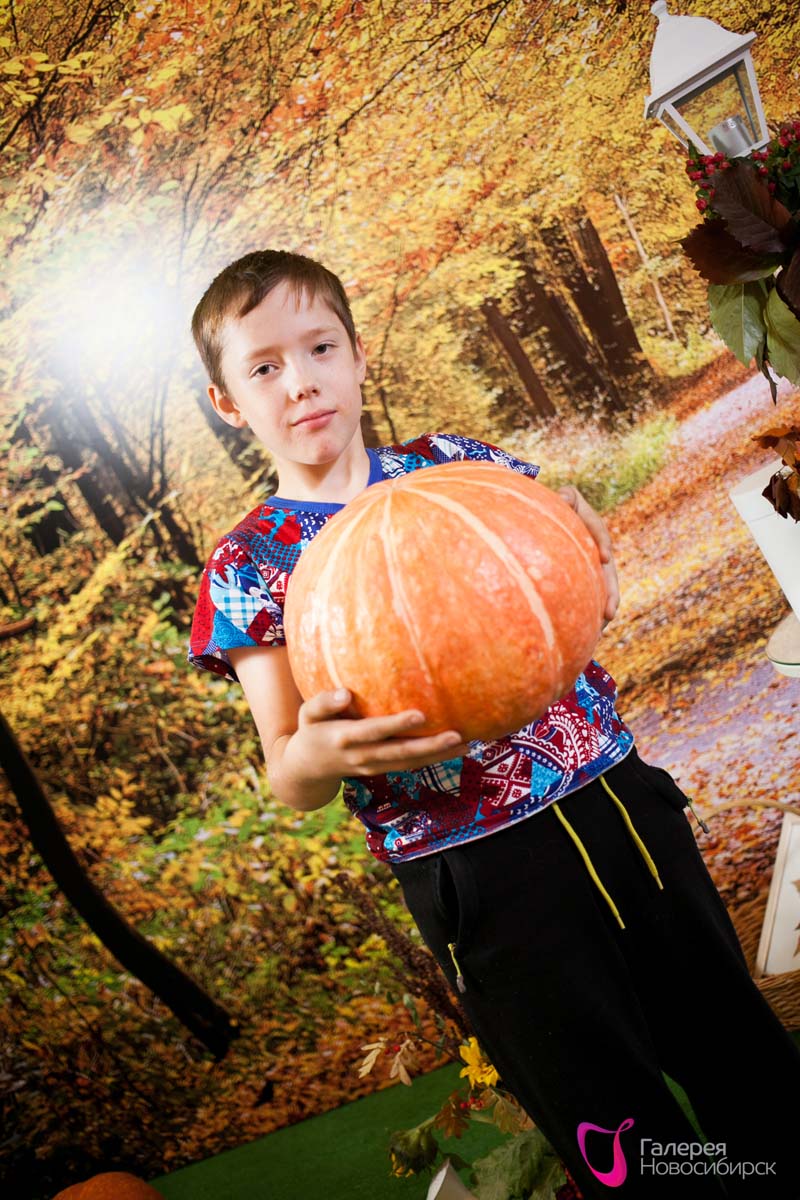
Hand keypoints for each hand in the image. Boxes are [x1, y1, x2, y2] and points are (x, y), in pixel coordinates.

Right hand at [287, 688, 469, 780]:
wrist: (307, 770)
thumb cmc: (310, 731)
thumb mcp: (307, 714)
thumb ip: (323, 702)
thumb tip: (345, 693)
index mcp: (344, 738)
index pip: (374, 732)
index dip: (396, 725)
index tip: (420, 715)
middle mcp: (362, 756)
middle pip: (400, 754)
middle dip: (429, 747)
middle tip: (458, 736)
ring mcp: (374, 767)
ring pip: (410, 763)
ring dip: (438, 756)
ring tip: (466, 743)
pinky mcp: (382, 770)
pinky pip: (410, 766)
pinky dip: (433, 759)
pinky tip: (456, 748)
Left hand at [558, 485, 619, 624]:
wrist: (539, 518)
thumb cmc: (549, 506)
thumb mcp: (561, 499)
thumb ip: (567, 496)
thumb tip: (565, 497)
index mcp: (590, 527)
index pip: (599, 533)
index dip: (603, 543)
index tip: (605, 557)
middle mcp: (593, 549)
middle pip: (606, 573)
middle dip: (610, 594)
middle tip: (609, 613)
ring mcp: (588, 566)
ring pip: (599, 589)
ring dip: (602, 608)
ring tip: (600, 628)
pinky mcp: (580, 578)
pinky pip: (587, 595)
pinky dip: (588, 612)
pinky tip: (585, 631)